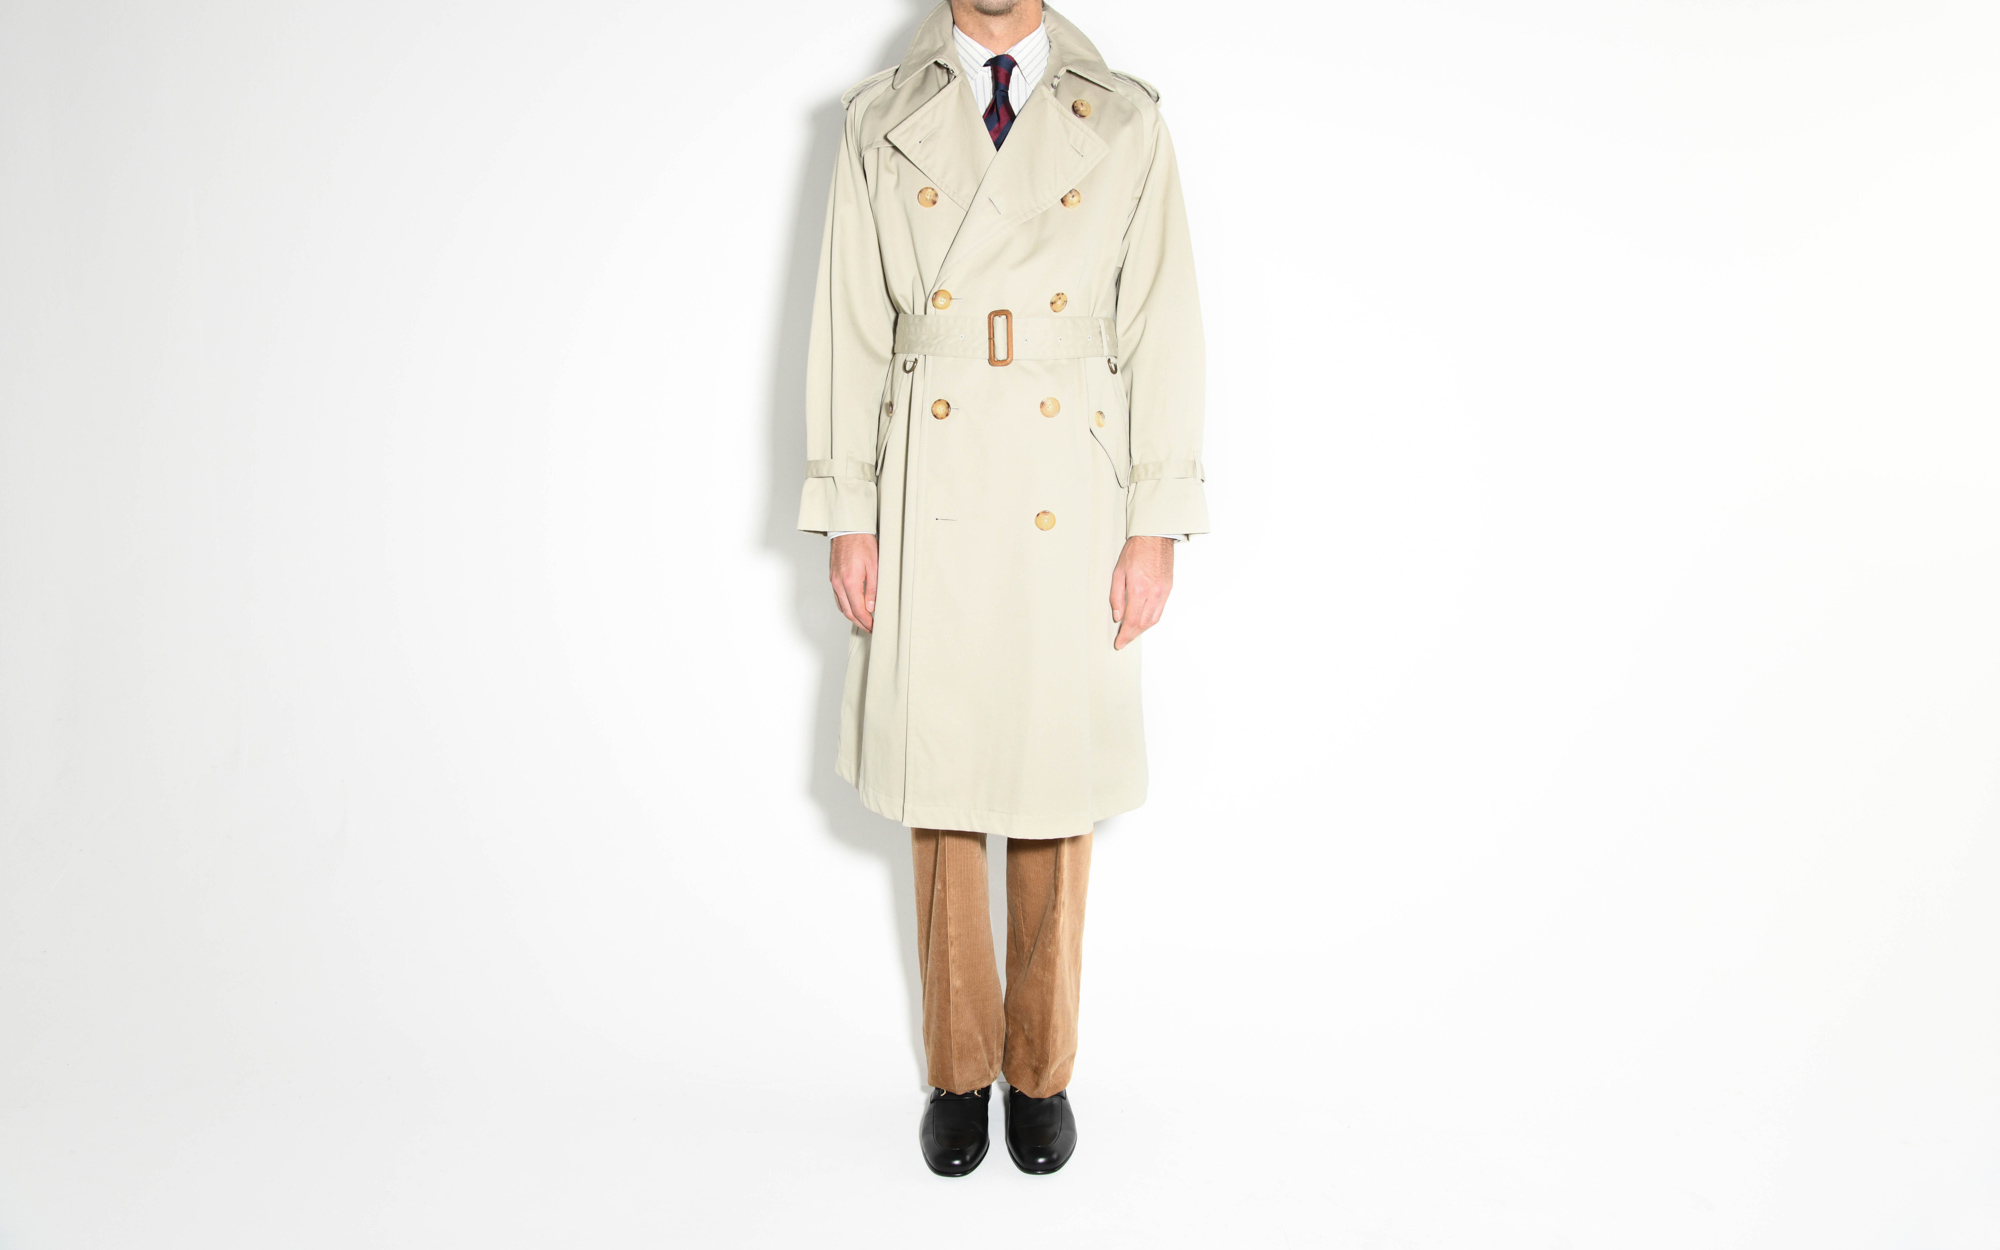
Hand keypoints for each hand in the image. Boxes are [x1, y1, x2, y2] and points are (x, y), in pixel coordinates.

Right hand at [830, 533, 878, 631]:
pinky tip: (853, 607)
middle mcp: (839, 583)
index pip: (858, 610)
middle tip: (871, 628)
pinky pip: (838, 598)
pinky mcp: (833, 577)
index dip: (867, 622)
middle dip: (860, 623)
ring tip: (864, 621)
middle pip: (848, 612)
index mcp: (850, 582)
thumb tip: (871, 607)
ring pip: (842, 606)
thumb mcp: (875, 566)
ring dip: (852, 616)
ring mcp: (834, 581)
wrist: (848, 529)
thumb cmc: (862, 543)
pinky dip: (846, 606)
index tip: (874, 627)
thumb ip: (873, 589)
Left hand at [1110, 536, 1173, 650]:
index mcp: (1138, 589)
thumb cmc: (1136, 550)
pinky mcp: (1168, 589)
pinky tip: (1144, 620)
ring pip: (1153, 620)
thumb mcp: (1118, 572)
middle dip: (1133, 635)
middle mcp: (1153, 593)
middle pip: (1143, 624)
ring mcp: (1163, 592)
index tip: (1120, 643)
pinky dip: (1151, 619)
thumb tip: (1118, 615)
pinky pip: (1160, 610)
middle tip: (1124, 640)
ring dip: (1143, 629)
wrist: (1155, 537)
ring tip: (1132, 632)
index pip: (1132, 621)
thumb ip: (1117, 596)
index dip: (1125, 636)